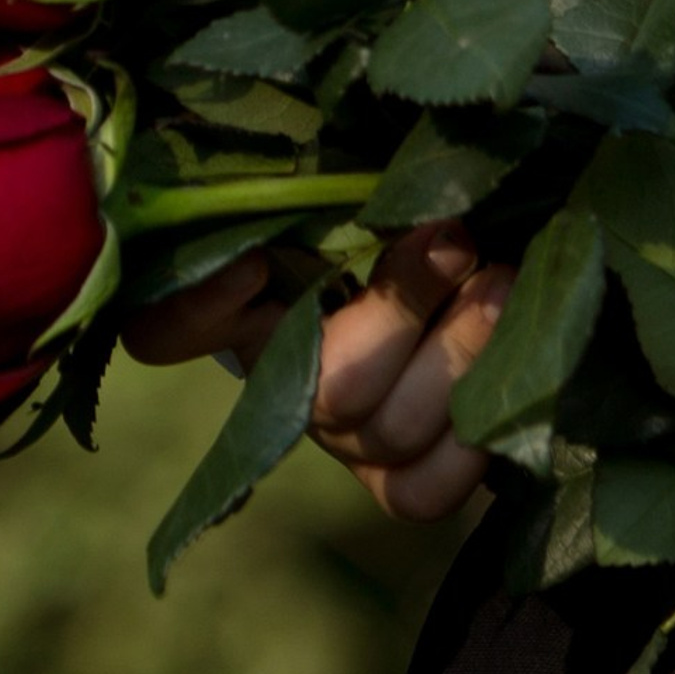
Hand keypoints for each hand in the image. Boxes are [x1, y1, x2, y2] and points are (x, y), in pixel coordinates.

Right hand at [121, 219, 511, 521]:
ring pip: (387, 430)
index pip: (165, 328)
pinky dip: (471, 441)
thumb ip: (327, 182)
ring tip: (502, 284)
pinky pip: (424, 491)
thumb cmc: (388, 222)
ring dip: (459, 353)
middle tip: (457, 239)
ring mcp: (343, 440)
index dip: (196, 310)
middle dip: (402, 308)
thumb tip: (305, 188)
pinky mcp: (398, 483)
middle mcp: (286, 384)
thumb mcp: (354, 192)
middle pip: (326, 384)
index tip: (251, 261)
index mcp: (250, 308)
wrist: (446, 286)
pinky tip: (508, 371)